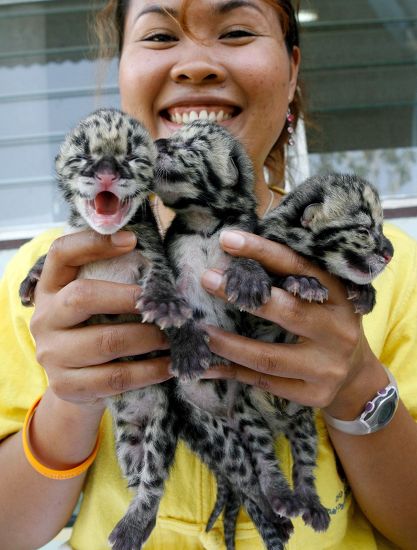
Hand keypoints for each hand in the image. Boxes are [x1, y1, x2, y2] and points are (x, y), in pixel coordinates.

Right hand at [30, 230, 170, 409]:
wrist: (76, 384)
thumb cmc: (96, 330)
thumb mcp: (96, 303)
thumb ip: (114, 282)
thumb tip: (164, 271)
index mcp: (50, 288)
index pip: (61, 254)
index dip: (92, 242)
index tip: (131, 239)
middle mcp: (44, 318)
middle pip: (83, 297)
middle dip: (131, 298)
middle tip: (166, 304)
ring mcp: (51, 354)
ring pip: (107, 341)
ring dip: (149, 337)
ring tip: (177, 335)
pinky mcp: (66, 385)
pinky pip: (115, 377)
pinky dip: (149, 370)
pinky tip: (170, 365)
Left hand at [201, 230, 380, 416]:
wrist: (356, 376)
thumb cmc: (326, 324)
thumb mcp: (321, 297)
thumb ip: (291, 280)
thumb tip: (235, 255)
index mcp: (339, 296)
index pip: (299, 268)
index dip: (263, 252)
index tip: (228, 239)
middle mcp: (338, 331)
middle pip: (288, 311)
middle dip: (242, 296)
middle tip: (207, 279)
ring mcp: (327, 367)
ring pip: (269, 358)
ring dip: (229, 345)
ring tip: (200, 332)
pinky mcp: (314, 395)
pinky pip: (265, 383)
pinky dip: (233, 373)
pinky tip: (207, 366)